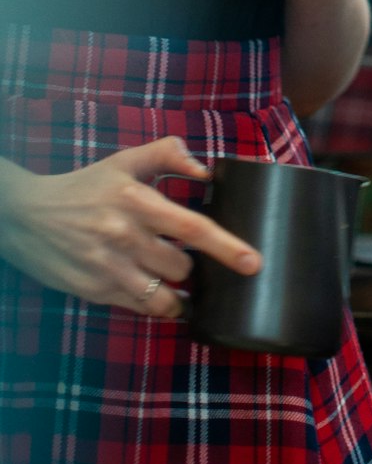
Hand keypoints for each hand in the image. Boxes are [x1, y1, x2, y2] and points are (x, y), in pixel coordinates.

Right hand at [0, 136, 260, 318]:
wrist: (26, 217)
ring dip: (178, 293)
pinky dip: (157, 306)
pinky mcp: (96, 292)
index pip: (192, 228)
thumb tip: (205, 168)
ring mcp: (109, 269)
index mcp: (137, 201)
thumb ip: (167, 154)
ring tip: (181, 284)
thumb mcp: (124, 161)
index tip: (253, 262)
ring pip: (164, 296)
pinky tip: (161, 297)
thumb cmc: (85, 187)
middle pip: (182, 266)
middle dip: (193, 266)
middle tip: (189, 258)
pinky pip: (140, 309)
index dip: (227, 247)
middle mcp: (125, 237)